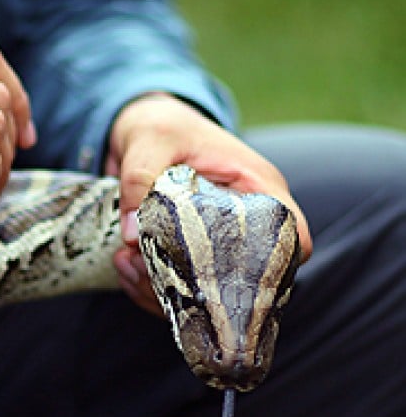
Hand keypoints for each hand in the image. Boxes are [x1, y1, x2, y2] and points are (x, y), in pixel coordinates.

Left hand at [105, 93, 312, 313]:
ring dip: (163, 291)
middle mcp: (242, 221)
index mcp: (256, 187)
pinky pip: (176, 289)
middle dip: (196, 288)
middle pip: (244, 278)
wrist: (140, 128)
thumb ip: (140, 178)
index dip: (276, 266)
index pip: (292, 236)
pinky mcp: (186, 255)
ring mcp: (214, 242)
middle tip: (147, 270)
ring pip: (206, 291)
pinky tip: (123, 268)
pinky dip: (148, 289)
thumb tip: (132, 236)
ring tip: (126, 264)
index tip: (227, 278)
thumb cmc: (160, 125)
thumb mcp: (150, 139)